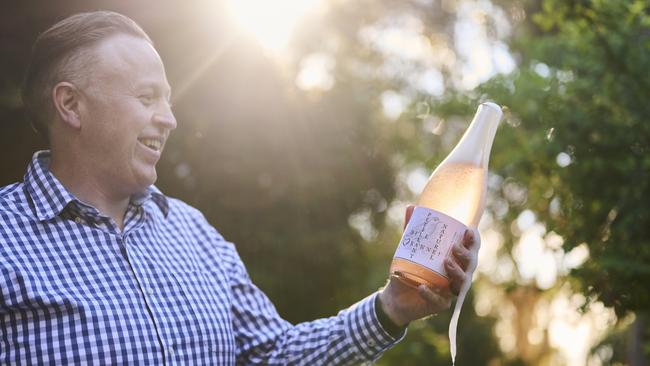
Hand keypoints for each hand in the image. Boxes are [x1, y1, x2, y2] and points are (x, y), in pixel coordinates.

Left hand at [377, 205, 479, 326]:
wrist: (394, 297)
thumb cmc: (407, 270)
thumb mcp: (408, 249)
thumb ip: (412, 230)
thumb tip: (411, 207)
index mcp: (454, 259)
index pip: (470, 248)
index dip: (473, 240)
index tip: (468, 230)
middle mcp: (456, 275)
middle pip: (470, 265)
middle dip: (466, 255)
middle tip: (455, 247)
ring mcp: (450, 291)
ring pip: (462, 283)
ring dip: (456, 272)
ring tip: (446, 262)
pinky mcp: (440, 304)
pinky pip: (439, 301)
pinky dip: (431, 294)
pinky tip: (422, 287)